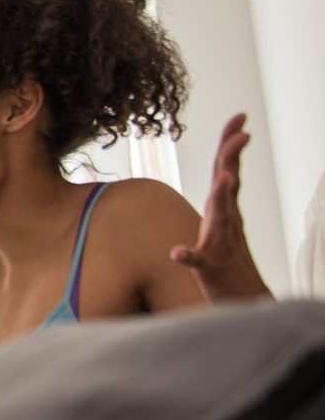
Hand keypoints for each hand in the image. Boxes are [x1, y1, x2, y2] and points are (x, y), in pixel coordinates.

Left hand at [170, 112, 270, 300]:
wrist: (241, 302)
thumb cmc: (227, 263)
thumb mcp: (221, 225)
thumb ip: (221, 200)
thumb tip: (225, 170)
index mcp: (226, 211)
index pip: (228, 170)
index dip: (232, 144)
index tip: (241, 117)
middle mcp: (226, 223)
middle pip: (228, 185)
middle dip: (232, 159)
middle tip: (242, 135)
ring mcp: (220, 245)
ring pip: (221, 219)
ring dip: (222, 199)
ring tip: (224, 179)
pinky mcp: (210, 270)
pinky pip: (199, 262)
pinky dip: (189, 256)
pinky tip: (178, 252)